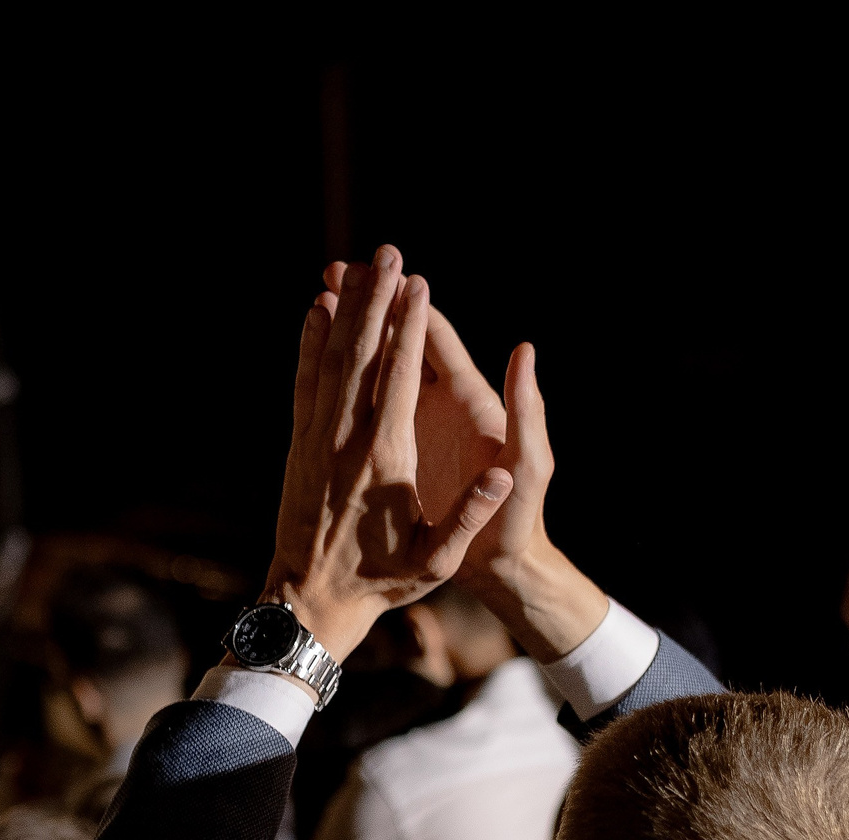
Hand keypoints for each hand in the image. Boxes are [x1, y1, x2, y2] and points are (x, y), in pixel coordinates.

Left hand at [268, 247, 512, 659]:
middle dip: (376, 300)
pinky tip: (314, 310)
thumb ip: (469, 515)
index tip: (419, 286)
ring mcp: (316, 440)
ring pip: (329, 361)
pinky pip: (304, 383)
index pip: (399, 380)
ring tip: (354, 266)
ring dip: (344, 310)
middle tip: (388, 252)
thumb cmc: (384, 582)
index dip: (409, 329)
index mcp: (386, 461)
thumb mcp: (438, 561)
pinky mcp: (297, 445)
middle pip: (361, 355)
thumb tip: (503, 477)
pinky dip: (309, 344)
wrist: (312, 602)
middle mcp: (346, 442)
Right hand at [315, 268, 600, 658]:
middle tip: (337, 268)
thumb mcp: (529, 466)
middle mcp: (443, 402)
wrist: (502, 563)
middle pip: (405, 339)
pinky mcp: (401, 447)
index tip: (382, 275)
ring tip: (320, 295)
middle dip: (373, 303)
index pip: (437, 339)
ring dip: (354, 331)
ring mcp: (419, 423)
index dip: (410, 306)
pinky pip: (368, 403)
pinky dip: (346, 377)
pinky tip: (319, 359)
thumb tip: (525, 352)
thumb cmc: (520, 520)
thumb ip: (528, 410)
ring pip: (380, 366)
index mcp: (471, 401)